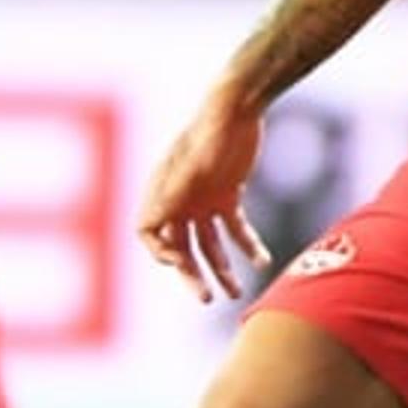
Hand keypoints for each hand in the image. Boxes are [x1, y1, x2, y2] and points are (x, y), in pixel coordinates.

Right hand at [137, 93, 272, 301]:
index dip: (161, 252)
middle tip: (207, 299)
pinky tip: (261, 261)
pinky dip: (247, 246)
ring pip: (209, 244)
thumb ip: (171, 197)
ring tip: (236, 293)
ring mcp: (203, 199)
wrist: (239, 108)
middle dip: (193, 274)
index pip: (149, 234)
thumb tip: (146, 231)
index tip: (181, 263)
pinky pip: (235, 229)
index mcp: (161, 192)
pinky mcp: (228, 195)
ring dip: (222, 268)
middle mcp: (179, 199)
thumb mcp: (190, 167)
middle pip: (181, 246)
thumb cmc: (210, 133)